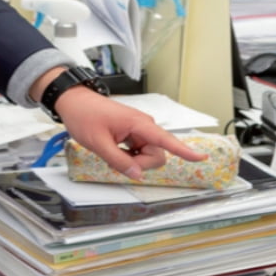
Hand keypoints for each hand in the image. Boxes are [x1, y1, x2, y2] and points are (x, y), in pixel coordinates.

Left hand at [54, 87, 205, 179]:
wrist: (74, 102)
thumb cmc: (84, 115)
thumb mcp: (98, 143)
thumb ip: (119, 161)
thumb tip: (137, 174)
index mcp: (138, 123)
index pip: (166, 140)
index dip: (185, 151)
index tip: (201, 157)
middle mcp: (143, 125)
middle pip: (156, 155)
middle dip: (141, 163)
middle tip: (118, 158)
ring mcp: (139, 129)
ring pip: (148, 155)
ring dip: (133, 160)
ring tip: (113, 150)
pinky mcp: (133, 133)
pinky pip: (139, 151)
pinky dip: (130, 155)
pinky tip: (116, 149)